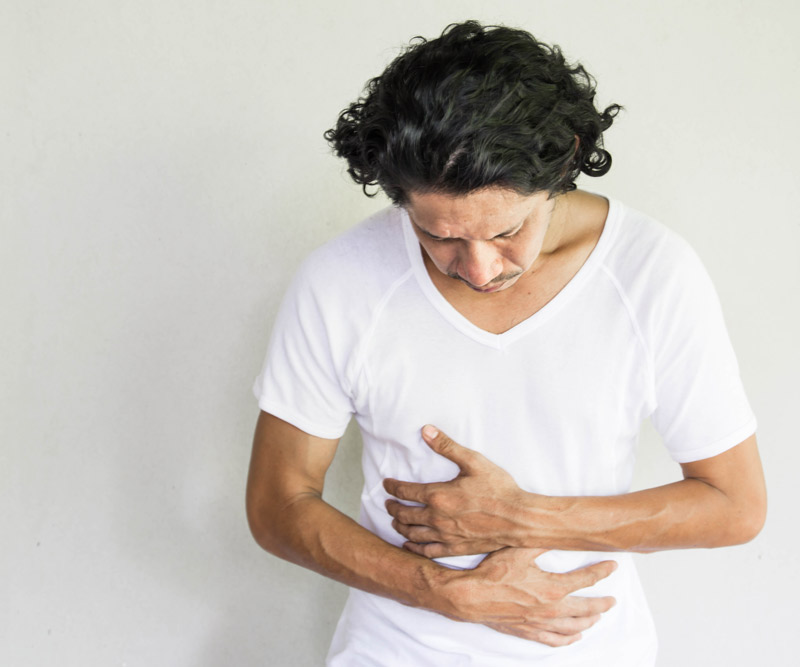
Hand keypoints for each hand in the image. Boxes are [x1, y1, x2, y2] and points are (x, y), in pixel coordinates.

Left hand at [384, 425, 533, 557]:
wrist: (518, 518)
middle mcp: (437, 518)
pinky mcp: (455, 548)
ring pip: (412, 534)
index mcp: (438, 495)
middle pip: (404, 514)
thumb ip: (447, 446)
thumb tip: (426, 430)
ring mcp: (445, 536)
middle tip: (388, 503)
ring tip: (395, 521)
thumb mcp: (473, 461)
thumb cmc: (498, 489)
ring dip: (400, 526)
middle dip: (392, 508)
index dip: (392, 487)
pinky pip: (427, 551)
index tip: (386, 484)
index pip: (405, 491)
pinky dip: (414, 548)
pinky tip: (410, 545)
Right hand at [434, 547, 616, 645]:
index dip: (601, 571)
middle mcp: (551, 608)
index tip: (612, 566)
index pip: (585, 579)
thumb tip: (555, 530)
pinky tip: (574, 637)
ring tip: (597, 616)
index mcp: (553, 587)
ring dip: (589, 621)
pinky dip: (568, 639)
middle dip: (602, 603)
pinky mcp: (528, 631)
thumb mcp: (519, 550)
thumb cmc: (493, 573)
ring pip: (573, 627)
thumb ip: (541, 541)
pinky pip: (555, 640)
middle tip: (612, 600)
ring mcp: (541, 623)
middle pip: (586, 609)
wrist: (472, 597)